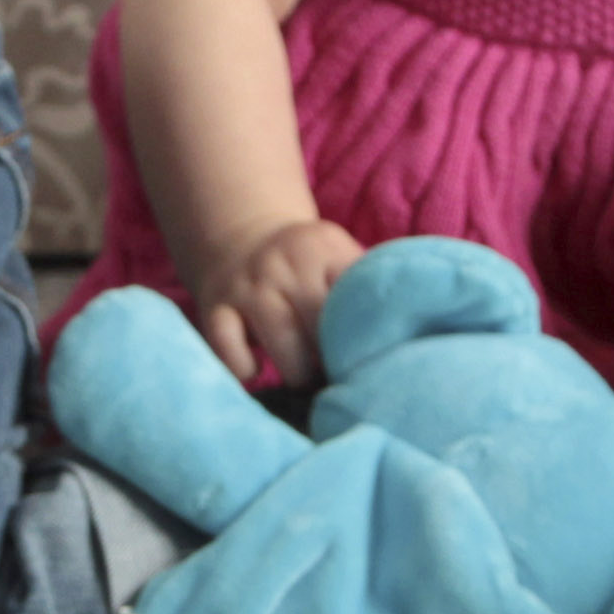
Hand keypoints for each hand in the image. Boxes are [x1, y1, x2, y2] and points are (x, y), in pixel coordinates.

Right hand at [195, 216, 365, 388]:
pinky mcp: (215, 308)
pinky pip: (229, 349)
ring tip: (306, 379)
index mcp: (324, 247)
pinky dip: (244, 368)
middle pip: (322, 324)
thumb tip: (398, 340)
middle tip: (342, 375)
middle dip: (335, 358)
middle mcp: (285, 264)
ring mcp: (248, 286)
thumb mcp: (336, 254)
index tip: (372, 358)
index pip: (355, 297)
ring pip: (283, 342)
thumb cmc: (304, 264)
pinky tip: (256, 369)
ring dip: (298, 371)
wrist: (239, 234)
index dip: (365, 336)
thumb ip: (365, 287)